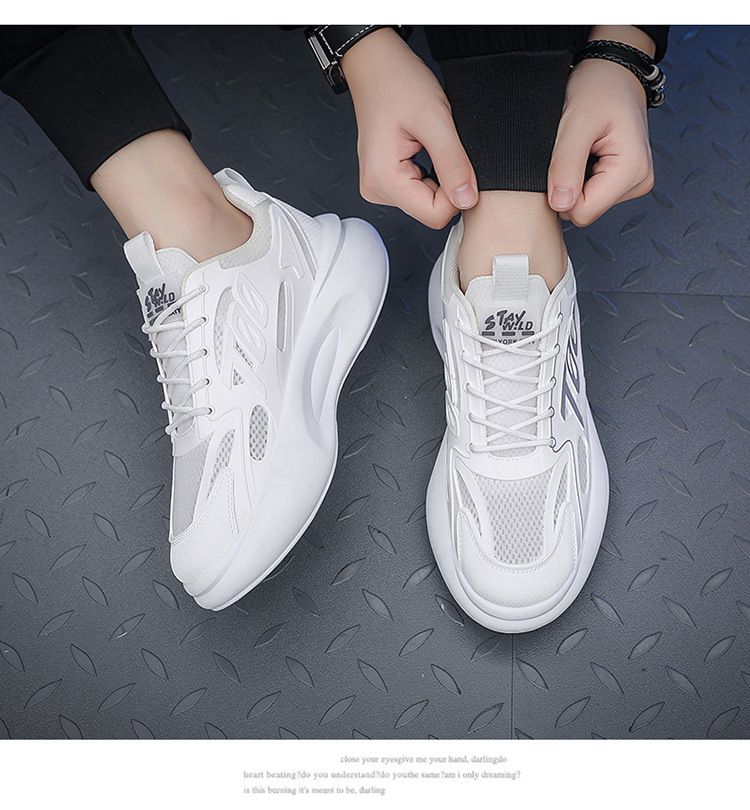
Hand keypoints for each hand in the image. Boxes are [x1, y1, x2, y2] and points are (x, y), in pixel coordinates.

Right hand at [342, 28, 477, 227]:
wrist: (376, 64)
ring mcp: (380, 185)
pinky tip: (423, 148)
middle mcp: (377, 188)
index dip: (454, 192)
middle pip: (430, 210)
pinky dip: (431, 172)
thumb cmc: (397, 83)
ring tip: (428, 143)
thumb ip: (453, 163)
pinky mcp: (386, 180)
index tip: (454, 160)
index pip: (434, 215)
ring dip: (438, 175)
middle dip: (446, 182)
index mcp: (383, 179)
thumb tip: (467, 200)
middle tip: (440, 146)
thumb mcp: (435, 120)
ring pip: (427, 202)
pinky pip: (419, 191)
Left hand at [547, 53, 653, 226]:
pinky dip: (581, 177)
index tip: (563, 161)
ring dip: (575, 180)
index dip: (562, 193)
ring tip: (582, 148)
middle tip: (572, 151)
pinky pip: (591, 195)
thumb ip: (566, 166)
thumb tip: (561, 204)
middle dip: (569, 185)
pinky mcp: (624, 181)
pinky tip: (587, 154)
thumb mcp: (576, 123)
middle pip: (585, 211)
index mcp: (632, 170)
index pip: (583, 213)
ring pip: (586, 205)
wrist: (612, 73)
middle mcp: (639, 180)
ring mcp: (633, 182)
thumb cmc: (599, 88)